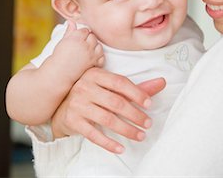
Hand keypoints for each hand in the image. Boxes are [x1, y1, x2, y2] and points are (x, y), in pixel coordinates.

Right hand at [51, 67, 165, 153]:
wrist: (61, 108)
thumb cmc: (91, 95)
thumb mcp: (109, 87)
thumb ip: (135, 87)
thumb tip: (161, 82)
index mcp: (95, 74)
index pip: (120, 82)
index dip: (137, 93)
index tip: (149, 104)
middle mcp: (84, 87)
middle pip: (115, 102)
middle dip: (135, 115)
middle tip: (148, 123)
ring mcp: (77, 104)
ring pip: (107, 119)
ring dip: (127, 130)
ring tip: (140, 135)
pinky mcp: (73, 121)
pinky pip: (94, 135)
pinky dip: (109, 143)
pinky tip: (121, 148)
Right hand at [54, 21, 104, 78]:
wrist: (60, 73)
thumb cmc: (59, 57)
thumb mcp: (62, 41)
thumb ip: (69, 31)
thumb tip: (71, 22)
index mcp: (76, 38)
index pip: (85, 30)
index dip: (82, 33)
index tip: (78, 37)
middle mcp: (85, 46)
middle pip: (93, 37)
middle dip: (88, 39)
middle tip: (82, 44)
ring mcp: (91, 55)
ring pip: (99, 46)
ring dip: (95, 46)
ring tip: (87, 50)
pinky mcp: (94, 63)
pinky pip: (102, 57)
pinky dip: (99, 56)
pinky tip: (92, 57)